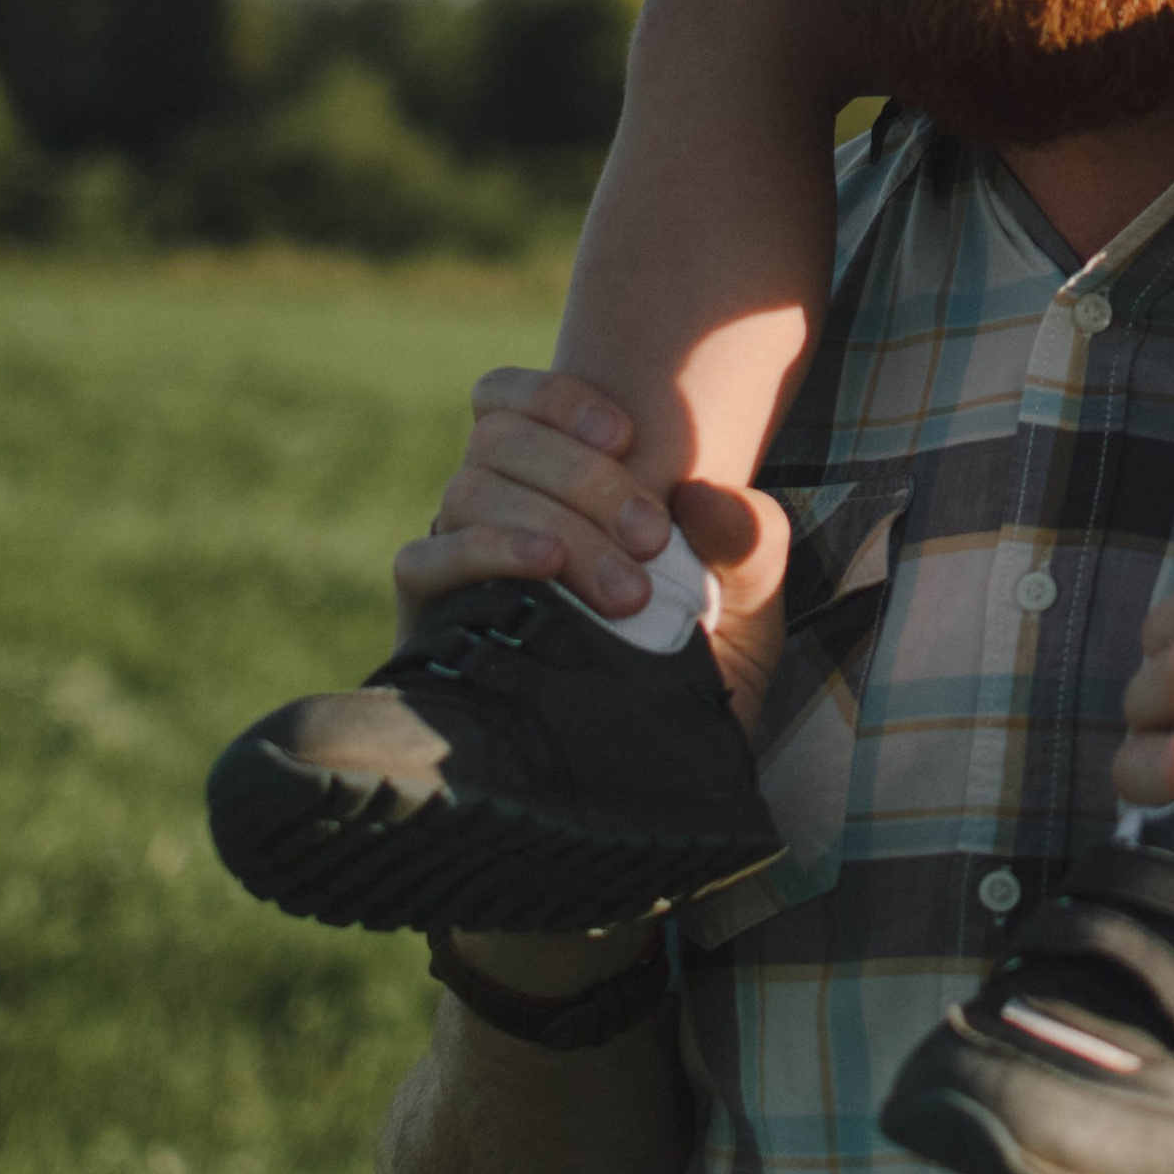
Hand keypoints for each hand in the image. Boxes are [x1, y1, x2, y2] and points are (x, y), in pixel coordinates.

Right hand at [395, 367, 793, 741]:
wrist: (664, 776)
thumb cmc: (702, 671)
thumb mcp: (751, 605)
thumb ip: (749, 541)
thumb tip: (705, 495)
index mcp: (554, 481)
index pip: (510, 398)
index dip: (557, 397)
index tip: (627, 434)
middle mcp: (495, 509)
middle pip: (499, 438)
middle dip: (584, 477)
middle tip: (652, 542)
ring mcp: (458, 562)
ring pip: (469, 489)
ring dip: (554, 522)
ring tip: (624, 589)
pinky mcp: (429, 622)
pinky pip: (423, 560)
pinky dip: (483, 549)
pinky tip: (542, 569)